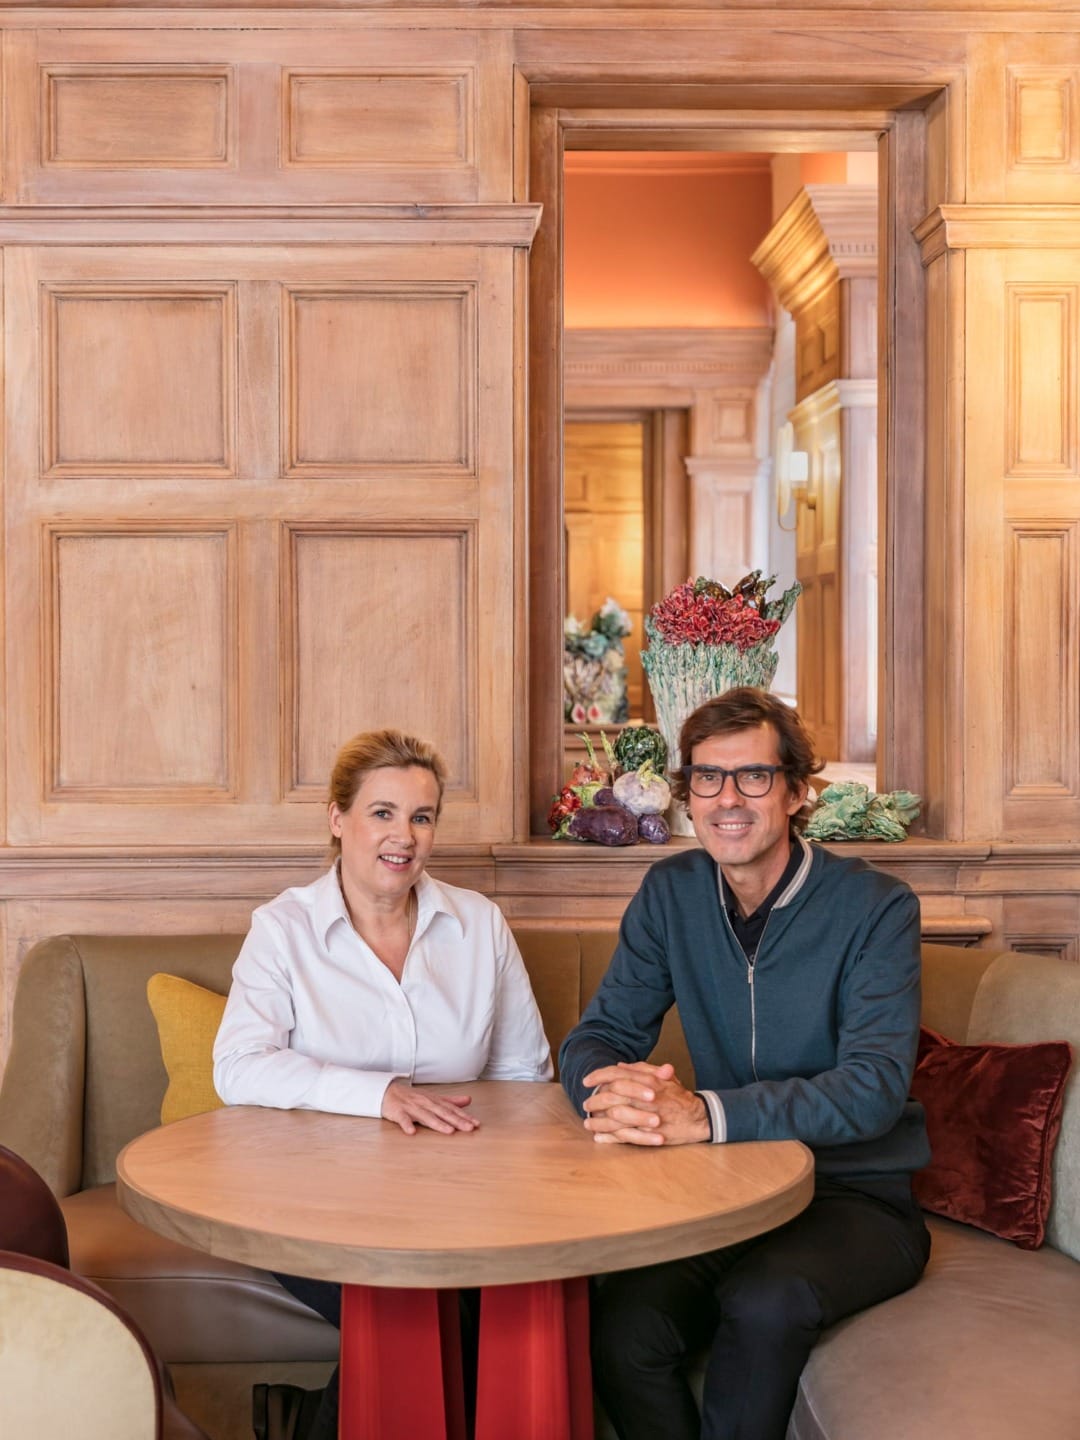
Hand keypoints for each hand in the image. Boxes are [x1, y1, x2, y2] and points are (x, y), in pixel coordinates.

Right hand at [380, 1081, 477, 1135]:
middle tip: (469, 1128)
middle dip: (456, 1121)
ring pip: (426, 1116)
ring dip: (437, 1123)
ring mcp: (412, 1108)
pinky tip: (412, 1132)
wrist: (387, 1091)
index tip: (476, 1124)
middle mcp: (425, 1103)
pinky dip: (407, 1125)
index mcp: (434, 1101)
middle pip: (443, 1113)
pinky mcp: (398, 1112)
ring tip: (449, 1131)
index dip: (464, 1117)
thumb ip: (450, 1101)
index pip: (452, 1109)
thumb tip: (469, 1100)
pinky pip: (403, 1120)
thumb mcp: (433, 1098)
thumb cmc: (412, 1097)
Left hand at [582, 1061, 709, 1146]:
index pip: (617, 1075)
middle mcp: (646, 1097)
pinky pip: (624, 1137)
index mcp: (648, 1080)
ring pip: (615, 1118)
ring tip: (588, 1124)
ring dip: (598, 1121)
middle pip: (612, 1096)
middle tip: (585, 1105)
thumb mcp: (664, 1077)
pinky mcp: (649, 1135)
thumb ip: (642, 1069)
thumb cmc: (679, 1096)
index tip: (586, 1081)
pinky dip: (609, 1138)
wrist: (698, 1118)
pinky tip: (599, 1138)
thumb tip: (620, 1066)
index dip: (599, 1076)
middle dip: (595, 1101)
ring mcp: (647, 1117)